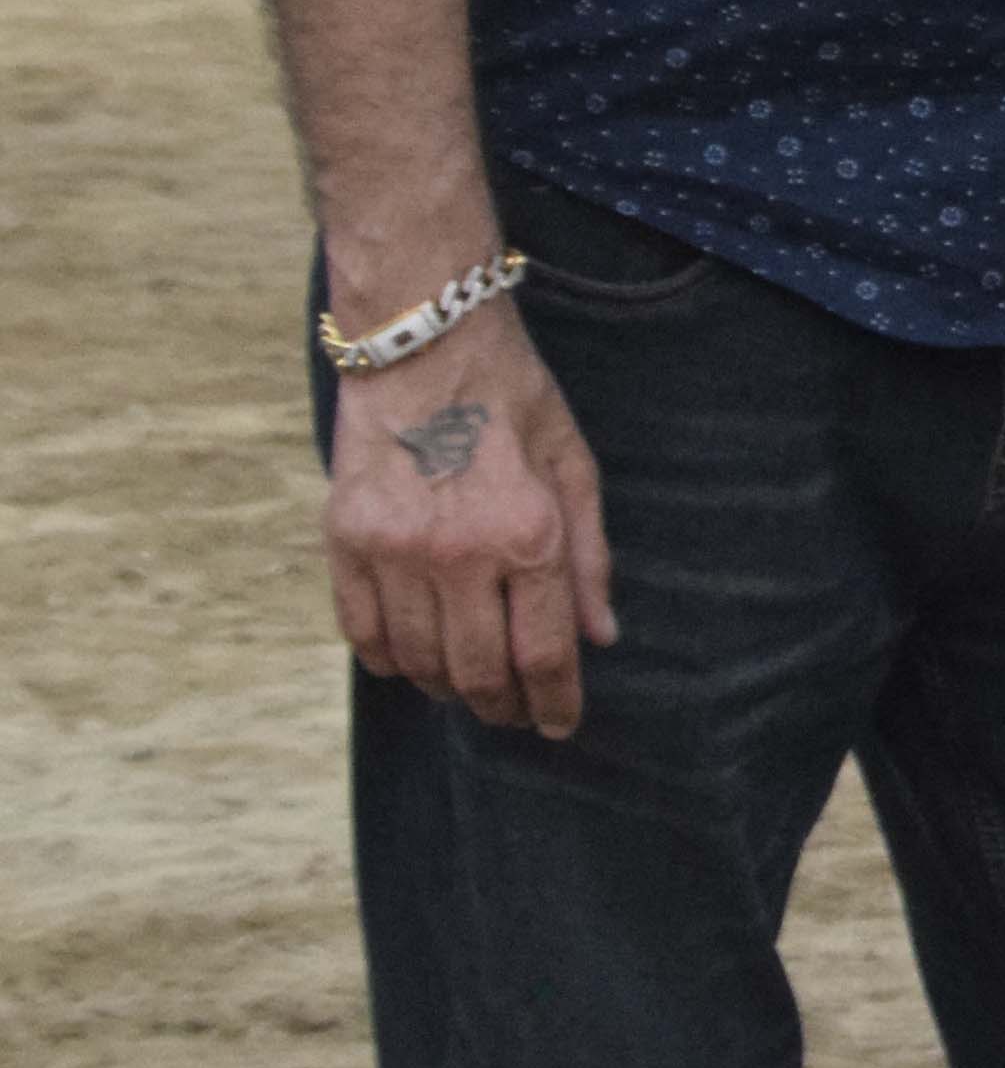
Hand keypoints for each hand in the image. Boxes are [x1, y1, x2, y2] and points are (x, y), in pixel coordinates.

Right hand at [318, 301, 614, 736]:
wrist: (421, 342)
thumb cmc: (510, 397)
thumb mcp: (573, 464)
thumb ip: (589, 557)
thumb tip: (599, 638)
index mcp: (527, 533)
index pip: (542, 652)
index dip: (555, 702)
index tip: (560, 725)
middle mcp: (457, 552)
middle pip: (478, 672)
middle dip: (503, 706)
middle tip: (516, 715)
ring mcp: (392, 551)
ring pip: (418, 662)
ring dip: (448, 688)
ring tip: (471, 688)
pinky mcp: (344, 541)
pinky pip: (363, 633)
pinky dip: (390, 660)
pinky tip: (414, 660)